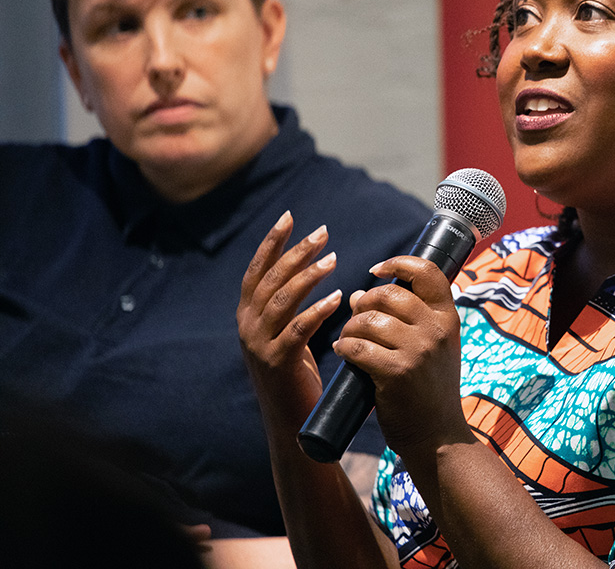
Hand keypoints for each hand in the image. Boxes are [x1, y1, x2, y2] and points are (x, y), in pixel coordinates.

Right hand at [238, 211, 342, 429]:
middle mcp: (248, 327)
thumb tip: (316, 268)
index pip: (257, 270)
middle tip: (322, 232)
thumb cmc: (297, 378)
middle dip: (295, 252)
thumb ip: (292, 307)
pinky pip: (298, 330)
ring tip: (333, 258)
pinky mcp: (277, 363)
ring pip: (281, 299)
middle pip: (270, 278)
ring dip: (308, 275)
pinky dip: (317, 311)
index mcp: (249, 317)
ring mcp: (259, 345)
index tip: (290, 216)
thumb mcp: (289, 336)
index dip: (272, 242)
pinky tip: (338, 298)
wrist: (291, 426)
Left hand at [335, 256, 470, 452]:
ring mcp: (418, 351)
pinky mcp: (396, 372)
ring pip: (368, 319)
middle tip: (356, 319)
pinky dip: (345, 347)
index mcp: (448, 318)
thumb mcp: (431, 347)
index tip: (377, 270)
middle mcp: (436, 330)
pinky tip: (344, 353)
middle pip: (388, 293)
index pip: (428, 271)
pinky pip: (358, 347)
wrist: (437, 435)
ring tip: (348, 339)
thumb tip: (358, 293)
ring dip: (350, 327)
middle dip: (363, 302)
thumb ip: (404, 318)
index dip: (398, 262)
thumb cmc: (428, 389)